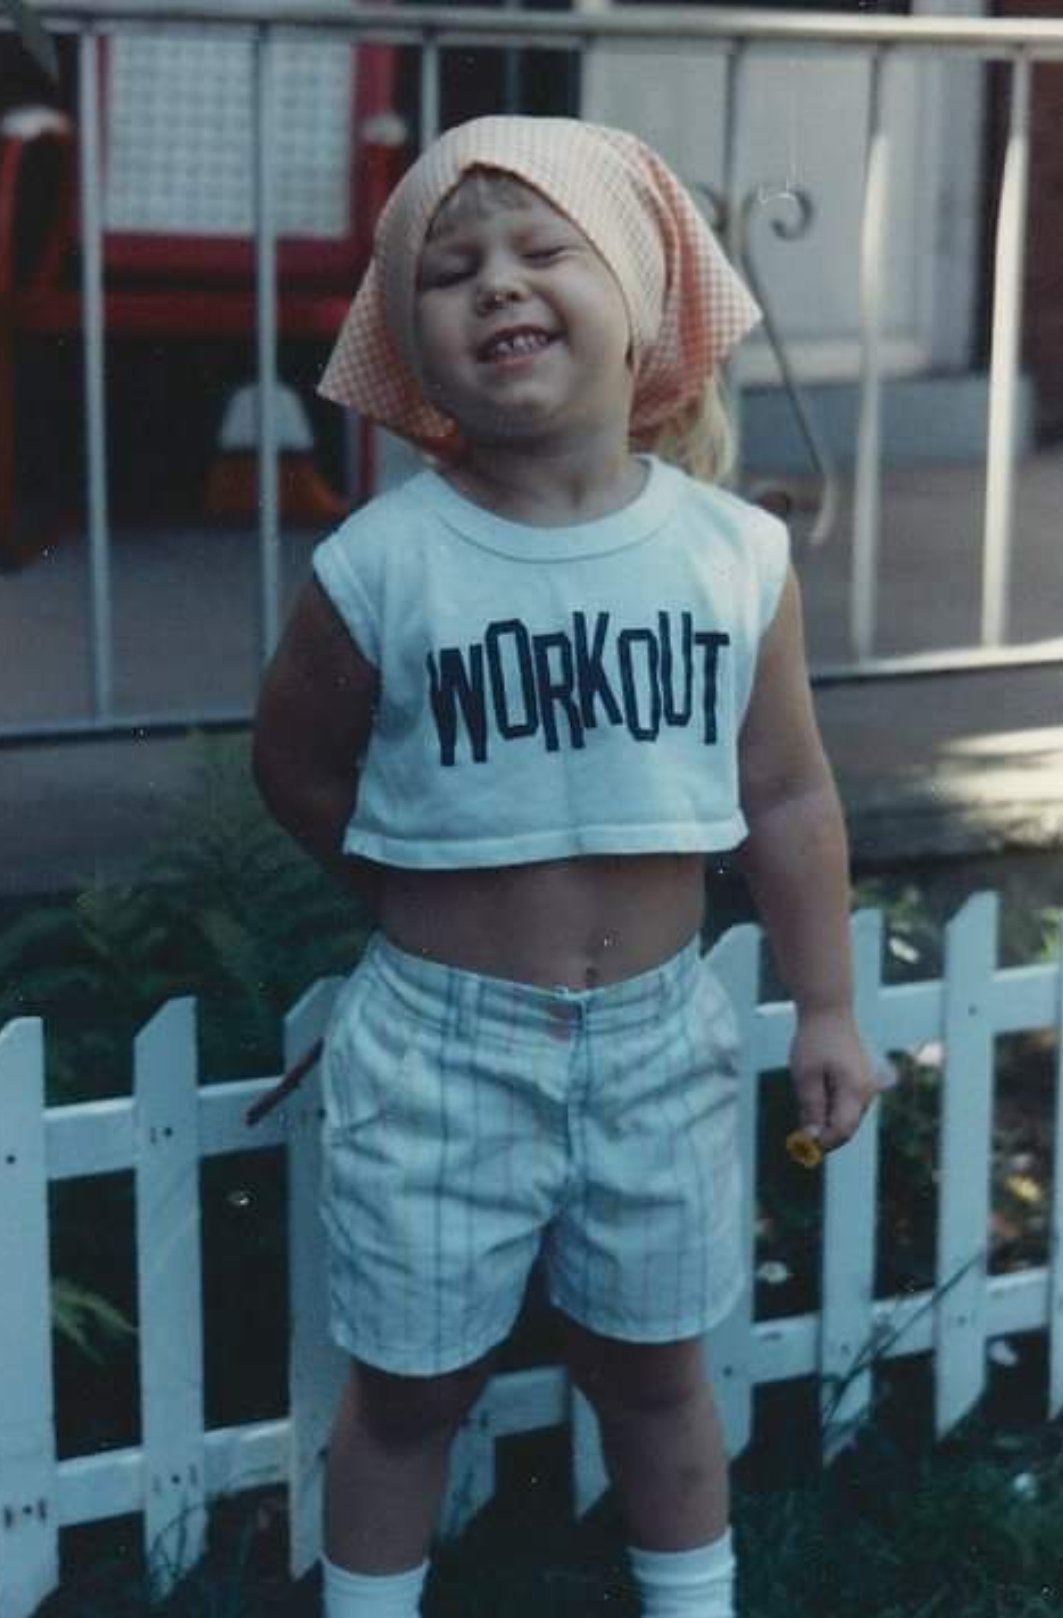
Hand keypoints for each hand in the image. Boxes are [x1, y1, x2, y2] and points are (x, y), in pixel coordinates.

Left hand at [788, 1006, 877, 1154]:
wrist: (829, 1011)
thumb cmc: (814, 1041)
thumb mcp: (806, 1076)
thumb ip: (811, 1108)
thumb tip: (812, 1138)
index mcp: (855, 1091)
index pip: (842, 1131)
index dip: (823, 1143)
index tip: (800, 1145)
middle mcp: (867, 1092)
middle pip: (846, 1127)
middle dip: (823, 1134)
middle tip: (797, 1132)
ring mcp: (867, 1086)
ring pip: (846, 1117)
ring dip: (826, 1119)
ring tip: (805, 1099)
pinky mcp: (861, 1081)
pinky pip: (847, 1104)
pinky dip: (830, 1107)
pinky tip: (815, 1091)